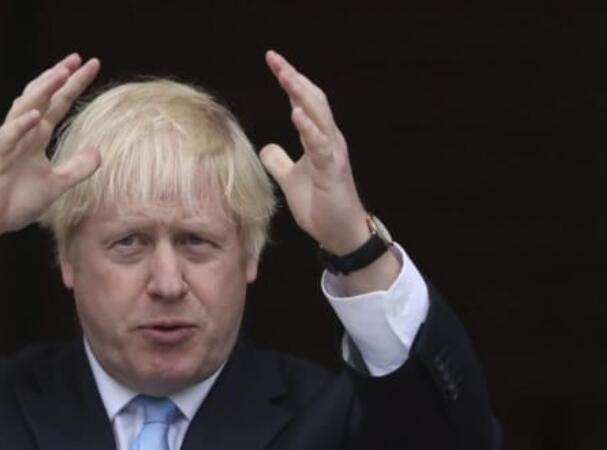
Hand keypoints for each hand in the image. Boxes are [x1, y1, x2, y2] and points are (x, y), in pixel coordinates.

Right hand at [0, 54, 101, 278]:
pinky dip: (20, 126)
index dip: (73, 86)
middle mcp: (20, 134)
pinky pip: (6, 138)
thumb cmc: (13, 202)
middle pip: (41, 99)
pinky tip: (35, 115)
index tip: (92, 65)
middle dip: (58, 78)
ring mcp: (5, 143)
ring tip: (60, 74)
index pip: (57, 105)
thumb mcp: (54, 186)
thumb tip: (99, 153)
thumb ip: (75, 169)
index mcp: (35, 138)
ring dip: (41, 91)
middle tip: (76, 59)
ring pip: (22, 110)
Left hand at [259, 50, 370, 255]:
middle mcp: (329, 139)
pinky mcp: (332, 170)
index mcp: (319, 138)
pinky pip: (321, 145)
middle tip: (274, 58)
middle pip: (312, 99)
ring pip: (319, 115)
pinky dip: (309, 128)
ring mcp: (333, 153)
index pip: (303, 101)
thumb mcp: (291, 180)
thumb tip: (266, 146)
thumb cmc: (321, 206)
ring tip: (284, 75)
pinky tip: (296, 113)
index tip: (272, 61)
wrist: (340, 234)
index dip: (289, 81)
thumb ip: (279, 162)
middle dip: (293, 77)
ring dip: (301, 94)